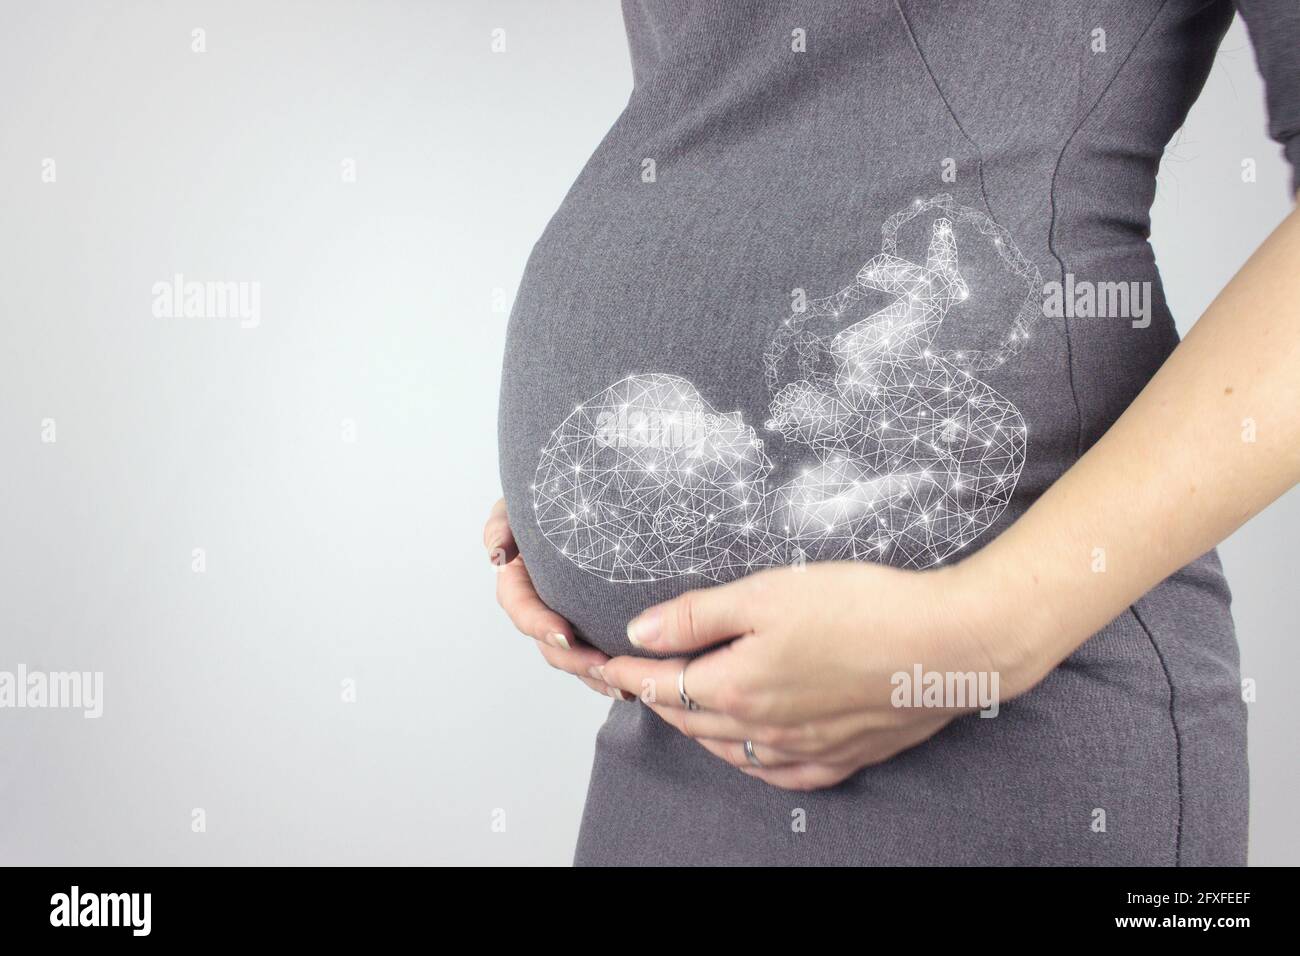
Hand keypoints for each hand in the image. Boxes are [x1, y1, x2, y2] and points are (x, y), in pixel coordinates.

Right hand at [484, 498, 630, 699]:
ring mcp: (565, 619)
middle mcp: (540, 608)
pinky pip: (596, 655)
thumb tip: (496, 553)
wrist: (581, 501)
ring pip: (574, 658)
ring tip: (622, 684)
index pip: (523, 610)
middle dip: (575, 660)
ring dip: (594, 675)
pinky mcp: (591, 625)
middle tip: (604, 666)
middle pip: (551, 645)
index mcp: (518, 584)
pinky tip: (631, 683)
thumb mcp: (516, 508)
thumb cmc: (543, 503)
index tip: (565, 633)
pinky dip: (610, 672)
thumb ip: (502, 525)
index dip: (540, 625)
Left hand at [600, 561, 1030, 789]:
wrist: (950, 645)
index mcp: (736, 686)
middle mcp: (764, 728)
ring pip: (732, 750)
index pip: (663, 685)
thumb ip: (697, 615)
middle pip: (692, 720)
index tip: (604, 662)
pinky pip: (782, 773)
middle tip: (640, 680)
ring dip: (700, 729)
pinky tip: (754, 749)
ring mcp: (805, 749)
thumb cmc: (864, 608)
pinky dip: (754, 761)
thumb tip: (640, 632)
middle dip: (659, 698)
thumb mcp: (766, 592)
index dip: (629, 671)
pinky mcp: (844, 756)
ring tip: (686, 708)